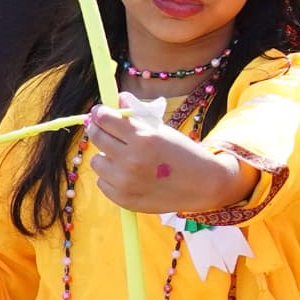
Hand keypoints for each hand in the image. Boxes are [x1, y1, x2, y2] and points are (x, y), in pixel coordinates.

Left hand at [81, 99, 246, 213]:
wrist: (203, 185)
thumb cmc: (183, 153)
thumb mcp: (163, 130)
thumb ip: (138, 114)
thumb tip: (119, 99)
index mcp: (144, 138)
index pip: (106, 119)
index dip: (100, 113)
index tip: (99, 112)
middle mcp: (132, 160)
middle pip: (97, 137)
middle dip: (98, 129)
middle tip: (102, 128)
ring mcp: (126, 182)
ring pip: (96, 161)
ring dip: (106, 156)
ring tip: (122, 156)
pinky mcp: (124, 199)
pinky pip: (102, 182)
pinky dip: (111, 176)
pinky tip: (128, 174)